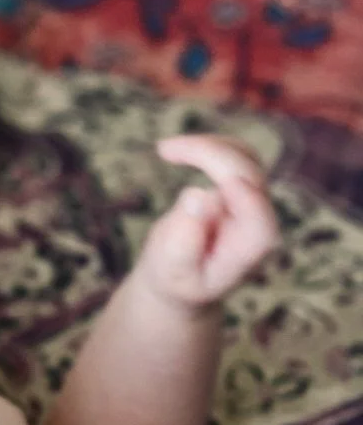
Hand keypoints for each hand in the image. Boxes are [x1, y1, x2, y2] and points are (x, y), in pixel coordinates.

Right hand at [138, 134, 280, 309]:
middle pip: (249, 176)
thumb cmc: (175, 278)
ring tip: (165, 149)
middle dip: (211, 155)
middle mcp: (258, 221)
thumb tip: (199, 196)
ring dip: (207, 146)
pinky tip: (178, 150)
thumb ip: (185, 240)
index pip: (259, 222)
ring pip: (244, 157)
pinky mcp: (243, 185)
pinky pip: (235, 153)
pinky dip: (208, 146)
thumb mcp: (172, 269)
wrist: (180, 277)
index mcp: (247, 251)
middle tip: (165, 150)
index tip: (223, 183)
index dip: (248, 199)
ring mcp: (254, 200)